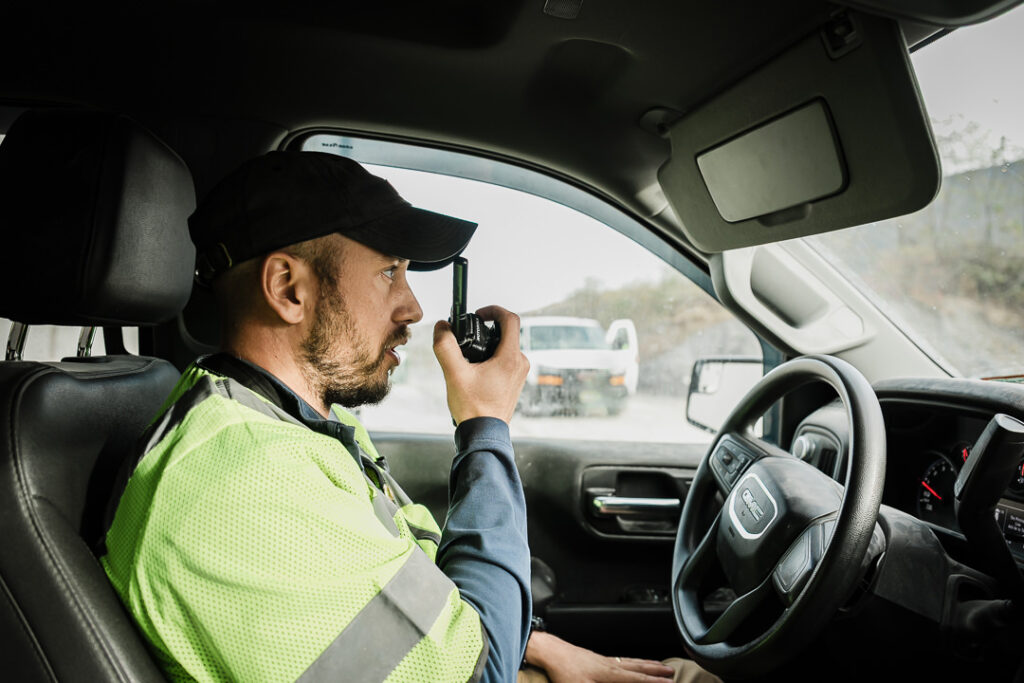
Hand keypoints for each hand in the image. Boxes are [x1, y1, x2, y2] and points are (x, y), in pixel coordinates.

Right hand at [433, 305, 528, 423]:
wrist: (484, 434)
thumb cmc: (473, 408)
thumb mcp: (454, 374)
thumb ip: (445, 346)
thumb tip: (442, 327)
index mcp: (510, 358)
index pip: (510, 319)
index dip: (493, 310)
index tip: (478, 314)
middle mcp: (520, 363)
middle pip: (507, 333)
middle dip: (486, 329)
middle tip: (466, 336)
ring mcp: (519, 373)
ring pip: (505, 347)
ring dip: (487, 345)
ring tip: (468, 357)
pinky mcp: (515, 382)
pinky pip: (505, 360)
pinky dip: (491, 357)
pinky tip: (475, 370)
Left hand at [524, 631, 674, 682]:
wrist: (551, 652)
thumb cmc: (563, 671)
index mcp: (609, 674)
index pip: (636, 678)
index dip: (653, 682)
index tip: (669, 682)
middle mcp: (609, 665)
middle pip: (638, 666)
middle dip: (655, 670)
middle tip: (671, 671)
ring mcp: (603, 660)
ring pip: (630, 661)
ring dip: (646, 663)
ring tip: (658, 665)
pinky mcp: (595, 658)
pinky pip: (621, 659)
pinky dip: (632, 661)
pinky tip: (630, 662)